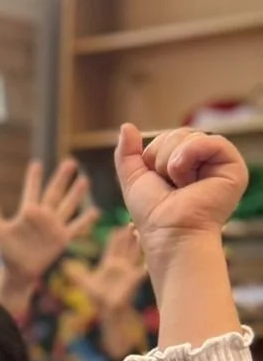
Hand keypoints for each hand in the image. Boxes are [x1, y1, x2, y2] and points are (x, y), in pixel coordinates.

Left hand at [0, 159, 97, 292]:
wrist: (19, 271)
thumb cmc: (7, 251)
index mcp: (27, 212)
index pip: (31, 191)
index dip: (34, 179)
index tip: (36, 164)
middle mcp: (43, 216)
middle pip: (54, 193)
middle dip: (61, 179)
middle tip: (70, 162)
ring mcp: (54, 226)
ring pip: (67, 206)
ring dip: (76, 194)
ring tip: (84, 179)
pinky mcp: (62, 238)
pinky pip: (76, 227)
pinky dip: (85, 220)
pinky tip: (95, 210)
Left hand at [78, 223, 146, 319]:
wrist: (108, 310)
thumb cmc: (97, 297)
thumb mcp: (85, 283)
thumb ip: (76, 273)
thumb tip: (64, 265)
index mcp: (109, 263)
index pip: (114, 246)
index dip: (117, 236)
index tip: (119, 226)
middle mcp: (120, 265)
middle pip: (126, 246)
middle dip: (129, 235)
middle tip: (133, 222)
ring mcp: (128, 271)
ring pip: (135, 254)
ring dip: (138, 244)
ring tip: (141, 233)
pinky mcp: (134, 280)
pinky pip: (142, 270)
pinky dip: (146, 264)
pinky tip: (150, 257)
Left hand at [113, 124, 246, 259]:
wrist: (170, 234)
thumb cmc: (154, 214)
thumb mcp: (134, 179)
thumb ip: (128, 153)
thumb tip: (127, 126)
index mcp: (185, 164)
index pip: (167, 138)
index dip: (153, 155)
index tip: (157, 181)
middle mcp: (204, 163)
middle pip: (179, 133)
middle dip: (162, 157)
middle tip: (170, 186)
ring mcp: (220, 165)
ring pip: (191, 136)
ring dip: (173, 161)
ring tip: (180, 186)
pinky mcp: (234, 168)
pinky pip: (212, 141)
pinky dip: (191, 154)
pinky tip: (188, 178)